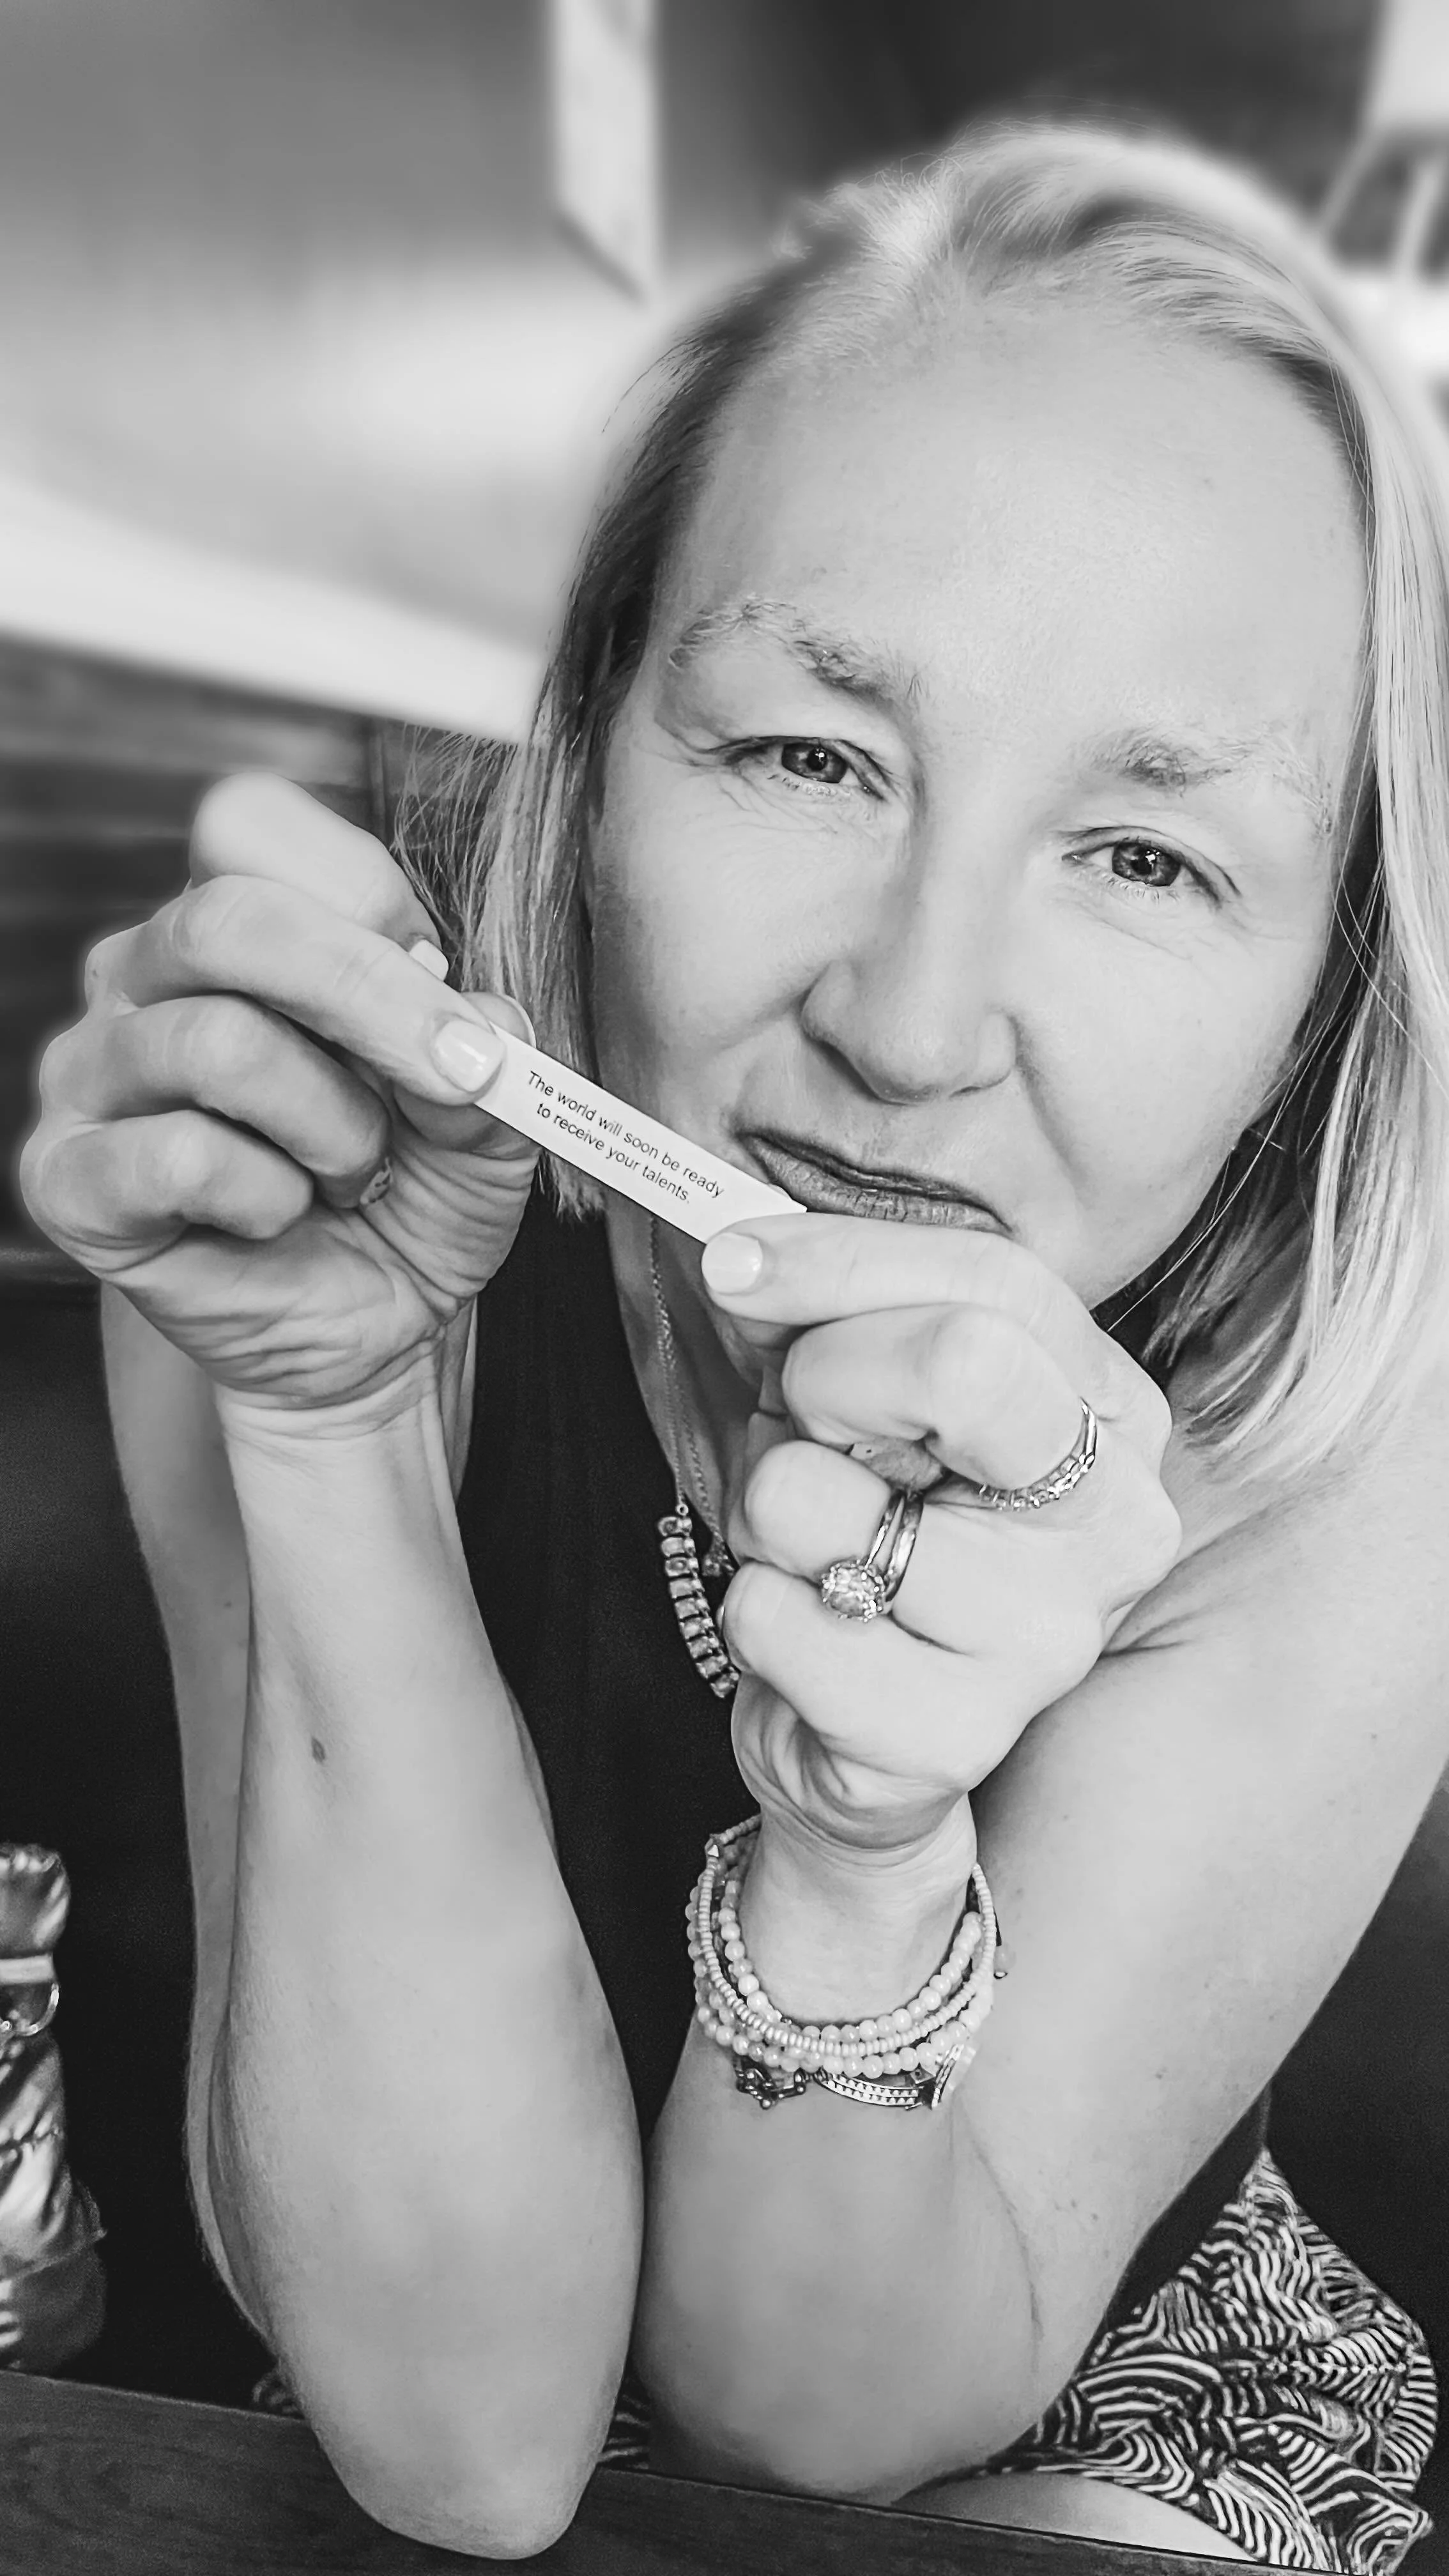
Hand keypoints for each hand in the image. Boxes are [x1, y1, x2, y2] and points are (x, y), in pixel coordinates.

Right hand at [20, 775, 536, 1416]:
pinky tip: (279, 1218)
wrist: (375, 1327)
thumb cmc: (413, 1192)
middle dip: (367, 998)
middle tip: (451, 1077)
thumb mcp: (483, 1114)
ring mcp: (91, 1072)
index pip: (248, 826)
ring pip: (218, 1044)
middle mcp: (141, 974)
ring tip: (353, 1174)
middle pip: (228, 919)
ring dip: (332, 1126)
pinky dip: (267, 1197)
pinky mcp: (67, 1176)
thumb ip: (487, 1048)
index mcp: (234, 920)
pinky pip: (177, 1155)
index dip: (363, 896)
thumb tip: (478, 1022)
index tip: (442, 983)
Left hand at [704, 1216, 1180, 1857]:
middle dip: (825, 1381)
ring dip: (767, 1514)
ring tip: (811, 1553)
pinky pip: (780, 1620)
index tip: (736, 1266)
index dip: (839, 1261)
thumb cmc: (858, 1530)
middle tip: (803, 1428)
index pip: (994, 1280)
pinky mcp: (957, 1738)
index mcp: (1111, 1412)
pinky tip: (807, 1638)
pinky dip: (751, 1614)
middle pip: (967, 1363)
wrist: (844, 1727)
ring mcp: (1050, 1640)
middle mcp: (1116, 1522)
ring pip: (823, 1500)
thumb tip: (740, 1254)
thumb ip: (815, 1300)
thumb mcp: (842, 1387)